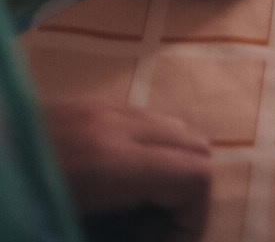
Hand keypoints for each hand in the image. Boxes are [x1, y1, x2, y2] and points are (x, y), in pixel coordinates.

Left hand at [42, 100, 211, 239]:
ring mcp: (100, 109)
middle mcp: (115, 126)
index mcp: (111, 163)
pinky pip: (142, 120)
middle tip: (153, 230)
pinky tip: (114, 183)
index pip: (196, 174)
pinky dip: (148, 151)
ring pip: (173, 128)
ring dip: (171, 169)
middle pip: (196, 147)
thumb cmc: (13, 209)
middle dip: (188, 194)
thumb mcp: (69, 230)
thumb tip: (151, 232)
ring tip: (135, 208)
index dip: (194, 218)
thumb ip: (118, 232)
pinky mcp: (85, 106)